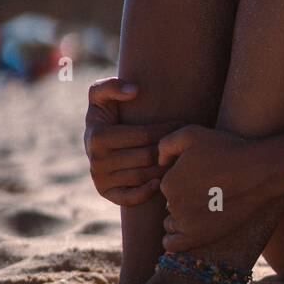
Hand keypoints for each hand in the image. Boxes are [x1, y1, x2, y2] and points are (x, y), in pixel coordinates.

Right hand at [84, 77, 185, 205]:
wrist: (95, 139)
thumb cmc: (106, 113)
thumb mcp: (100, 94)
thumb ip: (111, 86)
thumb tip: (134, 91)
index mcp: (98, 136)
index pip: (144, 135)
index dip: (167, 129)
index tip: (183, 124)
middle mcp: (96, 160)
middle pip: (146, 157)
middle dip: (169, 149)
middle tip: (188, 144)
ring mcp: (100, 179)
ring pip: (143, 176)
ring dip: (164, 169)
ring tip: (180, 159)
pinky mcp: (105, 193)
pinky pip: (129, 198)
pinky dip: (146, 192)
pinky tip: (160, 181)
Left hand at [157, 125, 271, 250]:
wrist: (258, 172)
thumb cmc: (227, 149)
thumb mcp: (191, 133)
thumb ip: (166, 144)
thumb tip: (159, 162)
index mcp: (167, 182)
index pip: (168, 184)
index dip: (183, 178)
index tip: (202, 175)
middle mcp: (172, 204)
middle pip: (171, 204)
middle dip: (183, 198)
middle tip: (208, 190)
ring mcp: (185, 223)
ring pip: (171, 223)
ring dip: (181, 219)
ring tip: (205, 208)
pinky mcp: (198, 237)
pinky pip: (172, 244)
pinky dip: (174, 240)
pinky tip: (188, 231)